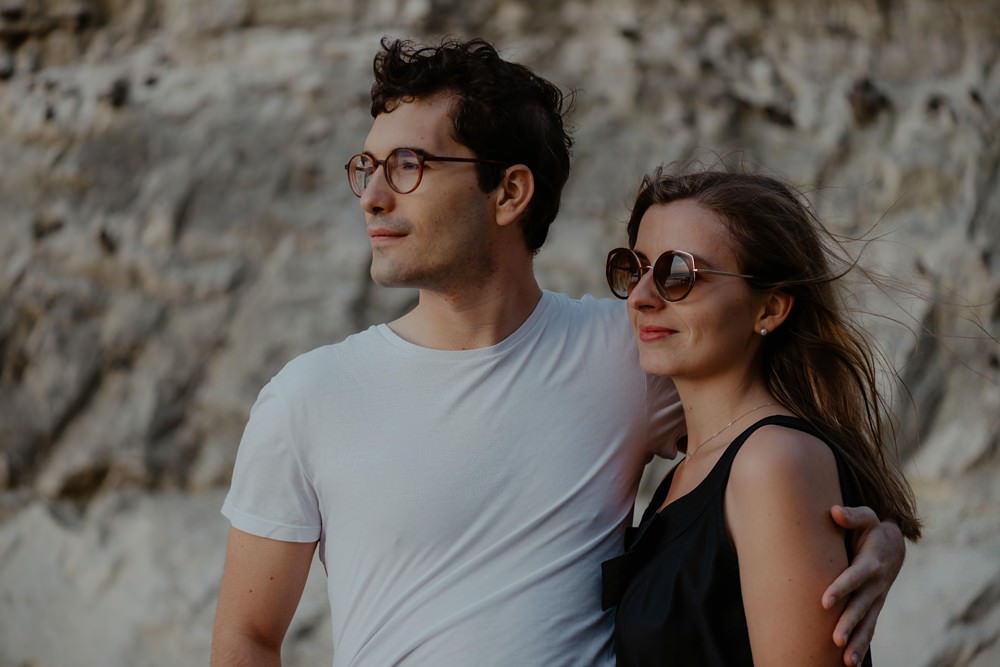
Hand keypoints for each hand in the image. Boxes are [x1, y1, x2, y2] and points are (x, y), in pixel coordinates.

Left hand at [823, 505, 904, 665]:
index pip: (854, 577)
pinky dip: (863, 646)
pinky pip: (870, 628)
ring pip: (868, 623)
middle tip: (835, 639)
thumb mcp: (866, 517)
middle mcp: (876, 584)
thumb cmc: (871, 529)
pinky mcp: (875, 607)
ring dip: (858, 641)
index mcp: (871, 562)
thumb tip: (834, 511)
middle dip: (849, 622)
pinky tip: (852, 663)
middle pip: (861, 606)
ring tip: (847, 660)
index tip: (825, 601)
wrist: (893, 546)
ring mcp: (877, 598)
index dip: (841, 588)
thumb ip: (852, 515)